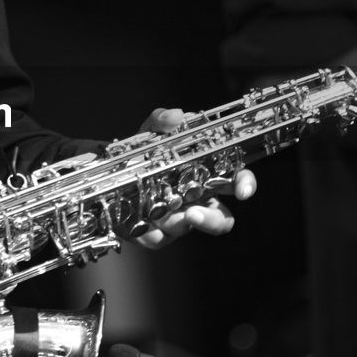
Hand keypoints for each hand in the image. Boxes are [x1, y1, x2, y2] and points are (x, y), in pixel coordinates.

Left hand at [130, 107, 256, 249]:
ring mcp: (179, 218)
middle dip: (212, 220)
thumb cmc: (143, 155)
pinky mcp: (157, 234)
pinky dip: (152, 233)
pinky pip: (159, 240)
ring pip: (189, 229)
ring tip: (160, 214)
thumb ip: (162, 121)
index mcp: (206, 174)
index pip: (236, 179)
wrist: (111, 176)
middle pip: (222, 218)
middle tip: (193, 213)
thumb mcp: (150, 134)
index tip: (244, 191)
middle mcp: (197, 200)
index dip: (245, 184)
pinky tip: (143, 226)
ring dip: (176, 224)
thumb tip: (176, 116)